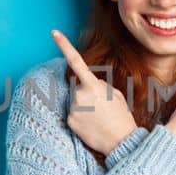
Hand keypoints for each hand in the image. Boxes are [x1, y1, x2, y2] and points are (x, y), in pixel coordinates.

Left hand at [52, 29, 137, 155]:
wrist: (121, 142)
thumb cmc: (121, 116)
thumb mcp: (115, 94)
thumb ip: (99, 85)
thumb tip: (87, 83)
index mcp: (92, 85)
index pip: (76, 61)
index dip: (64, 45)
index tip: (54, 33)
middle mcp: (79, 95)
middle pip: (77, 86)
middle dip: (86, 91)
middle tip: (102, 106)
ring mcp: (72, 108)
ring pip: (75, 100)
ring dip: (84, 105)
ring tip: (99, 117)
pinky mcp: (69, 121)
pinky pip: (72, 113)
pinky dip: (81, 117)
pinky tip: (92, 125)